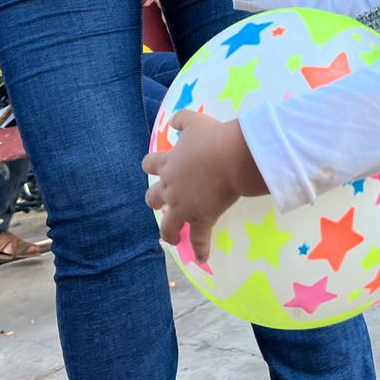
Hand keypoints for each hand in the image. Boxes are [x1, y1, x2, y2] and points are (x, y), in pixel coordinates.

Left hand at [144, 112, 253, 261]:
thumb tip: (172, 122)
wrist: (230, 158)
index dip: (152, 165)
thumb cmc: (213, 138)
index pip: (149, 164)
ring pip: (168, 225)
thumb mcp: (195, 121)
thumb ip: (181, 119)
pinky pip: (198, 240)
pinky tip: (201, 259)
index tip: (155, 167)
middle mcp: (171, 187)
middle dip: (156, 200)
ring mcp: (184, 206)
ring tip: (172, 238)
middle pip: (152, 198)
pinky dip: (200, 250)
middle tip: (162, 204)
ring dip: (168, 232)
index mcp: (168, 164)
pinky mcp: (201, 219)